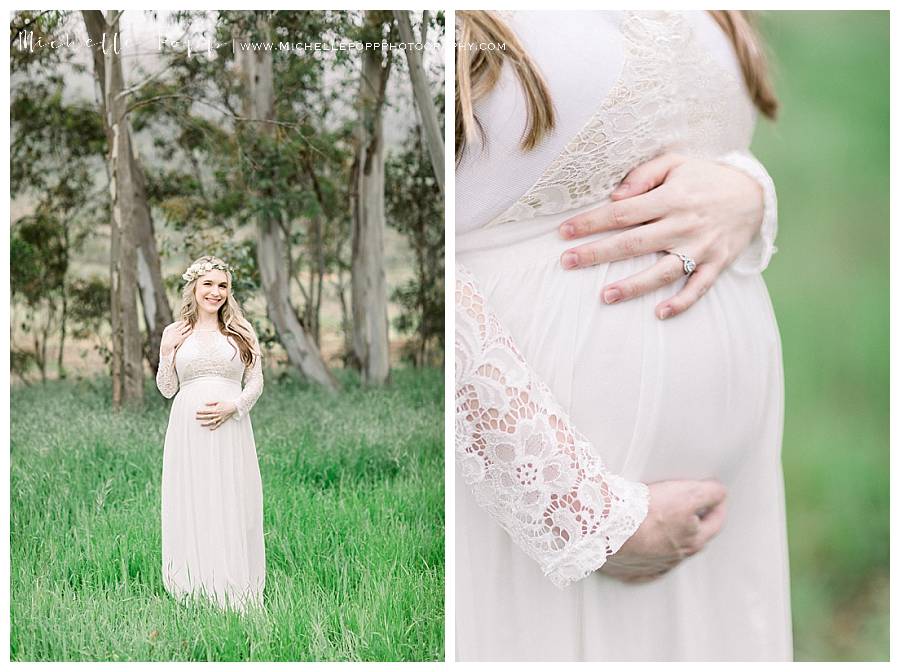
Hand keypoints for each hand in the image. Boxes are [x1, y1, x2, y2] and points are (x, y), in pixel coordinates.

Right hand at [160, 321, 190, 356]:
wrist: (166, 346)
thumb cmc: (165, 339)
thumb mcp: (165, 332)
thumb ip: (169, 328)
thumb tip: (173, 326)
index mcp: (171, 328)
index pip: (178, 323)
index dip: (181, 322)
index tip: (183, 321)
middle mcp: (175, 330)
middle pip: (182, 325)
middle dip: (186, 322)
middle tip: (188, 321)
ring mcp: (178, 334)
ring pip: (185, 329)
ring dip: (188, 326)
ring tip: (191, 325)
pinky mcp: (181, 338)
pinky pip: (187, 334)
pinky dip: (190, 332)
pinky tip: (192, 331)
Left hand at [195, 401, 236, 430]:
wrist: (233, 407)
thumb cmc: (225, 404)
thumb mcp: (218, 401)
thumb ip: (211, 403)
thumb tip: (205, 403)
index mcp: (216, 409)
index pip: (207, 411)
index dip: (201, 412)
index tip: (197, 412)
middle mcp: (217, 414)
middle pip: (208, 416)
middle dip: (201, 417)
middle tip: (196, 417)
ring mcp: (220, 418)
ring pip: (212, 422)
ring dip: (206, 423)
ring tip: (201, 424)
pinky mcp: (222, 420)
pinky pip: (218, 425)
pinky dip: (214, 427)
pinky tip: (210, 429)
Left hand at [558, 153, 763, 319]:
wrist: (754, 194)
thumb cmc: (704, 178)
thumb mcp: (676, 163)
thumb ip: (644, 174)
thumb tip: (616, 195)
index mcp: (671, 198)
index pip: (622, 213)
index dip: (591, 222)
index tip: (564, 232)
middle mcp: (684, 224)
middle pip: (634, 242)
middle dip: (598, 253)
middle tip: (568, 262)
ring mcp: (701, 247)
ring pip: (663, 271)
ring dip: (634, 286)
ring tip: (605, 296)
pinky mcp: (717, 264)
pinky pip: (698, 288)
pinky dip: (681, 302)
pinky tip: (659, 313)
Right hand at [600, 479, 727, 583]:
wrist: (606, 528)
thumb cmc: (646, 513)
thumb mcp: (688, 494)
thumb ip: (710, 493)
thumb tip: (720, 494)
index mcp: (692, 541)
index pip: (715, 523)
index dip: (717, 506)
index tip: (716, 497)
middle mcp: (674, 558)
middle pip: (691, 539)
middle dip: (693, 523)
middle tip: (689, 507)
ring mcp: (650, 566)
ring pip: (666, 552)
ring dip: (667, 538)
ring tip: (660, 522)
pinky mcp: (627, 569)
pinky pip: (639, 565)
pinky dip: (643, 556)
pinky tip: (639, 548)